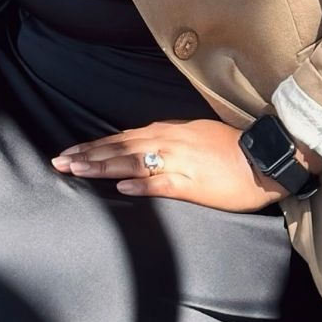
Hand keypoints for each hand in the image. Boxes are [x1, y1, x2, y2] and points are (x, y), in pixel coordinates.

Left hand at [51, 119, 317, 211]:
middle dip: (88, 155)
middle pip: (120, 148)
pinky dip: (142, 184)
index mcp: (167, 132)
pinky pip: (163, 183)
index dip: (95, 146)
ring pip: (133, 162)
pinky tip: (122, 188)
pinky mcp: (192, 182)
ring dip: (104, 166)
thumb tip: (142, 144)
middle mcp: (167, 143)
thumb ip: (167, 140)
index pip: (123, 138)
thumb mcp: (193, 136)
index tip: (71, 152)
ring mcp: (178, 162)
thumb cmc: (230, 148)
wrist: (262, 157)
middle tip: (59, 162)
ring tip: (77, 170)